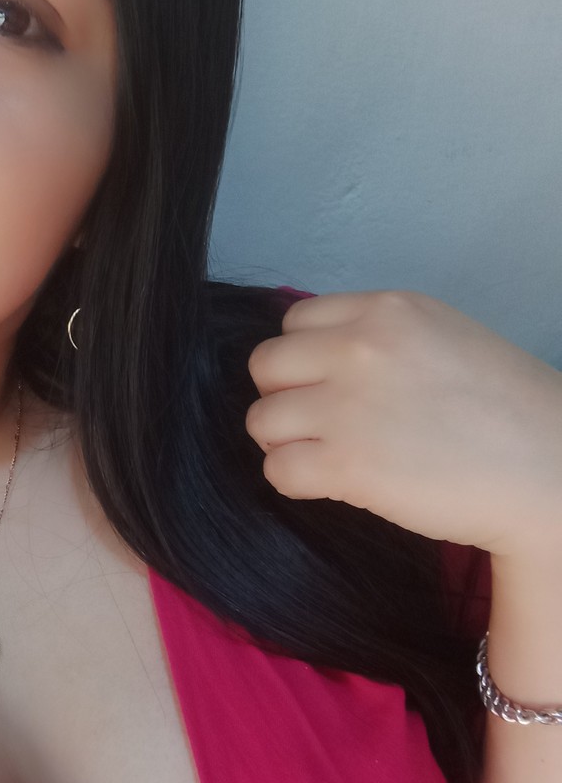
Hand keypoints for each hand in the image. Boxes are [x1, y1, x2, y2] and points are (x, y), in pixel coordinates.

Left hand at [245, 290, 561, 559]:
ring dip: (285, 440)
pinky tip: (327, 482)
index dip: (304, 357)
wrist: (553, 472)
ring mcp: (347, 406)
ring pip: (261, 419)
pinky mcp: (347, 465)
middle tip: (317, 421)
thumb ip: (378, 335)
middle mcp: (358, 348)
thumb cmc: (507, 408)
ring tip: (323, 453)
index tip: (327, 383)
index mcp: (384, 310)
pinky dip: (293, 480)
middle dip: (284, 394)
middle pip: (265, 365)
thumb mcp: (441, 335)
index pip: (294, 321)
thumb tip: (317, 354)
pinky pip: (277, 469)